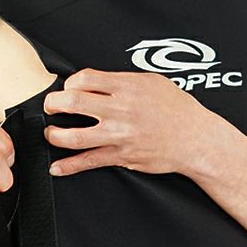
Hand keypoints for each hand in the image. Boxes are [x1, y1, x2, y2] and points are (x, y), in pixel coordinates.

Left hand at [43, 68, 212, 176]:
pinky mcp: (122, 155)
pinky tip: (57, 168)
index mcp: (127, 87)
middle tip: (51, 108)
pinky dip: (70, 166)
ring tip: (51, 134)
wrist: (196, 139)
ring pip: (75, 135)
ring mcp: (119, 134)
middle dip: (54, 104)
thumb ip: (125, 81)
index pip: (84, 79)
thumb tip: (100, 82)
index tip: (68, 89)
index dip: (69, 83)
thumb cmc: (178, 110)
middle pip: (73, 102)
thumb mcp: (153, 83)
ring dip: (55, 135)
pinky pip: (90, 161)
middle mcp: (120, 110)